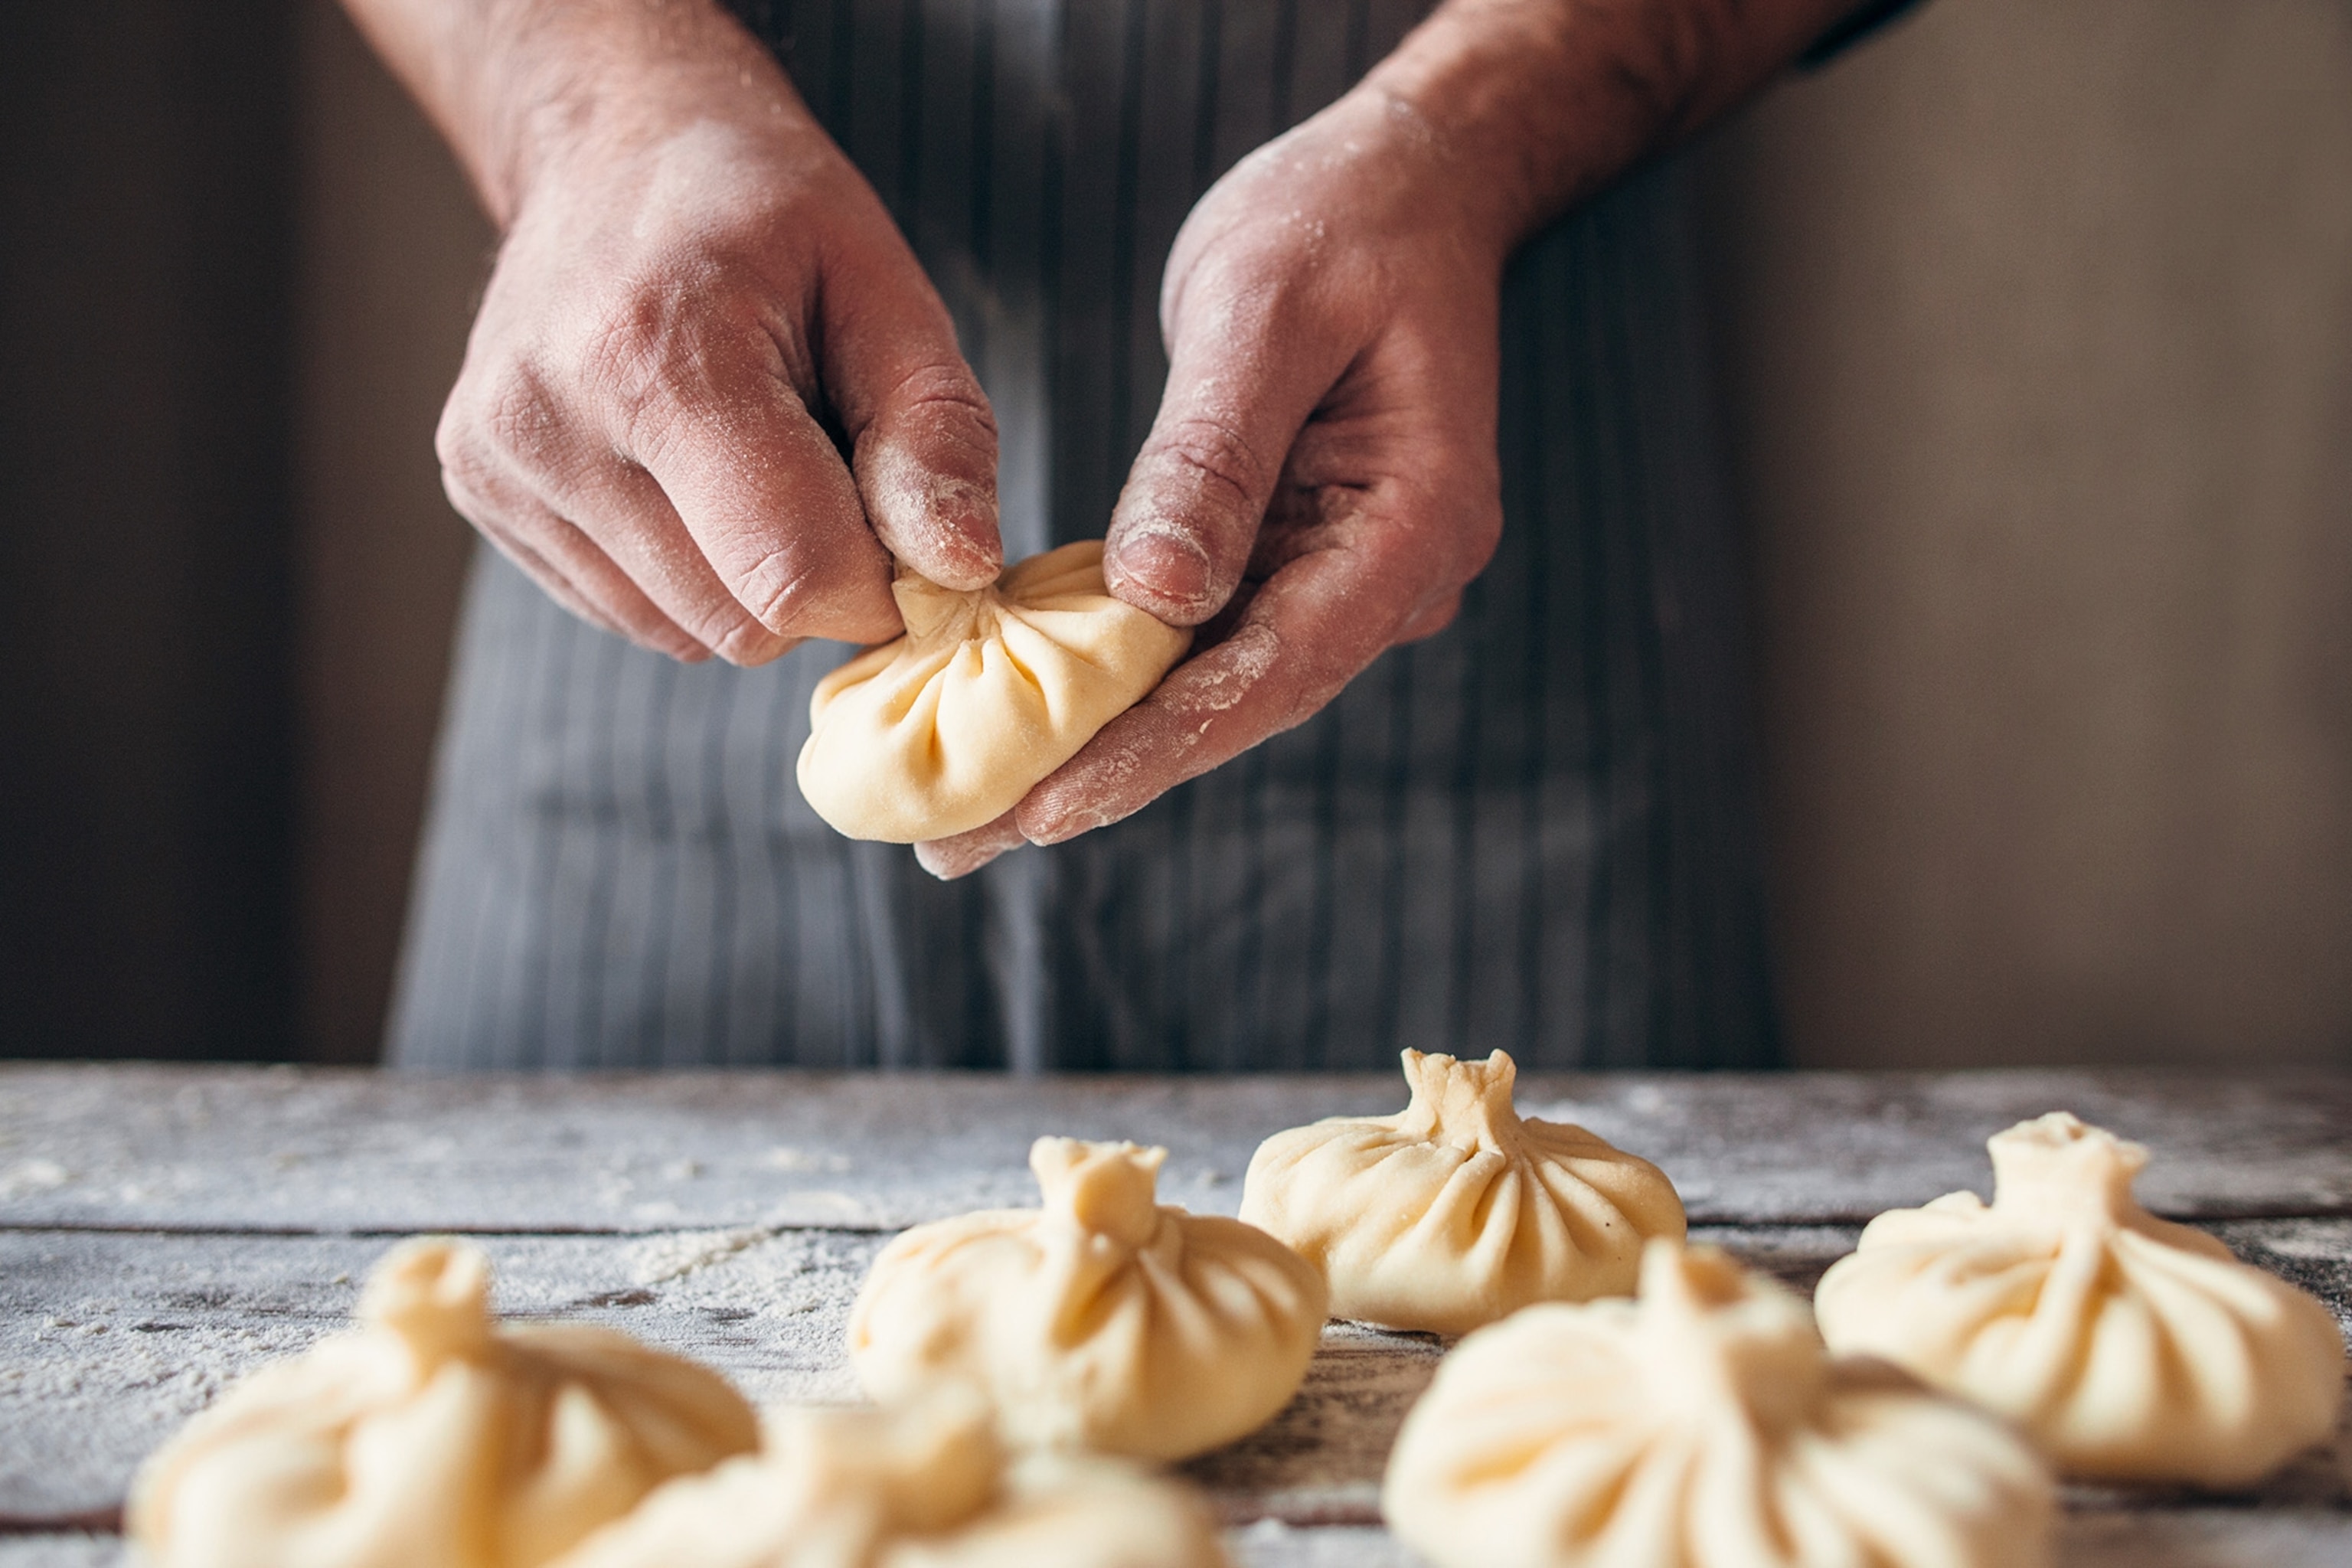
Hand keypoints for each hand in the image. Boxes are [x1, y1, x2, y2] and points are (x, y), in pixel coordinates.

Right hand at [423, 6, 998, 662]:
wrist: (610, 141)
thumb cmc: (760, 211)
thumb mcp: (882, 284)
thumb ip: (936, 429)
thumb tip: (962, 568)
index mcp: (655, 356)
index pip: (794, 573)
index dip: (882, 584)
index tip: (903, 524)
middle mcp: (552, 425)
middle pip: (745, 622)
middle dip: (819, 572)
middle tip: (825, 461)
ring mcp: (501, 470)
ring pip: (690, 635)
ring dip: (752, 578)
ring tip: (748, 455)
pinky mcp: (481, 498)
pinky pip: (635, 615)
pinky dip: (692, 573)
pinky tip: (686, 472)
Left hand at [915, 87, 1507, 875]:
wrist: (1410, 185)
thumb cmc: (1344, 221)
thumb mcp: (1262, 310)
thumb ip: (1212, 457)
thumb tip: (1152, 600)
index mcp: (1412, 526)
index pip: (1273, 670)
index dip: (1153, 748)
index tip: (1040, 806)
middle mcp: (1391, 578)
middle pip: (1234, 705)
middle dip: (1097, 776)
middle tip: (954, 844)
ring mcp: (1347, 576)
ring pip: (1211, 685)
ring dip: (1092, 743)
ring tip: (963, 810)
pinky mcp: (1294, 557)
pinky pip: (1200, 633)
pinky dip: (1108, 673)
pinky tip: (1012, 711)